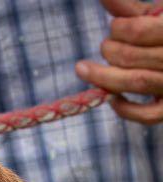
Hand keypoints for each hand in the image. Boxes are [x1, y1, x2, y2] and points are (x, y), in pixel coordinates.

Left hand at [76, 0, 162, 124]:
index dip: (119, 29)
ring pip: (136, 82)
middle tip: (105, 46)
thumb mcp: (157, 17)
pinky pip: (147, 115)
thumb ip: (130, 9)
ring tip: (83, 69)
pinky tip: (111, 98)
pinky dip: (125, 108)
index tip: (114, 27)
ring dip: (104, 77)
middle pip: (132, 56)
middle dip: (110, 50)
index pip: (138, 30)